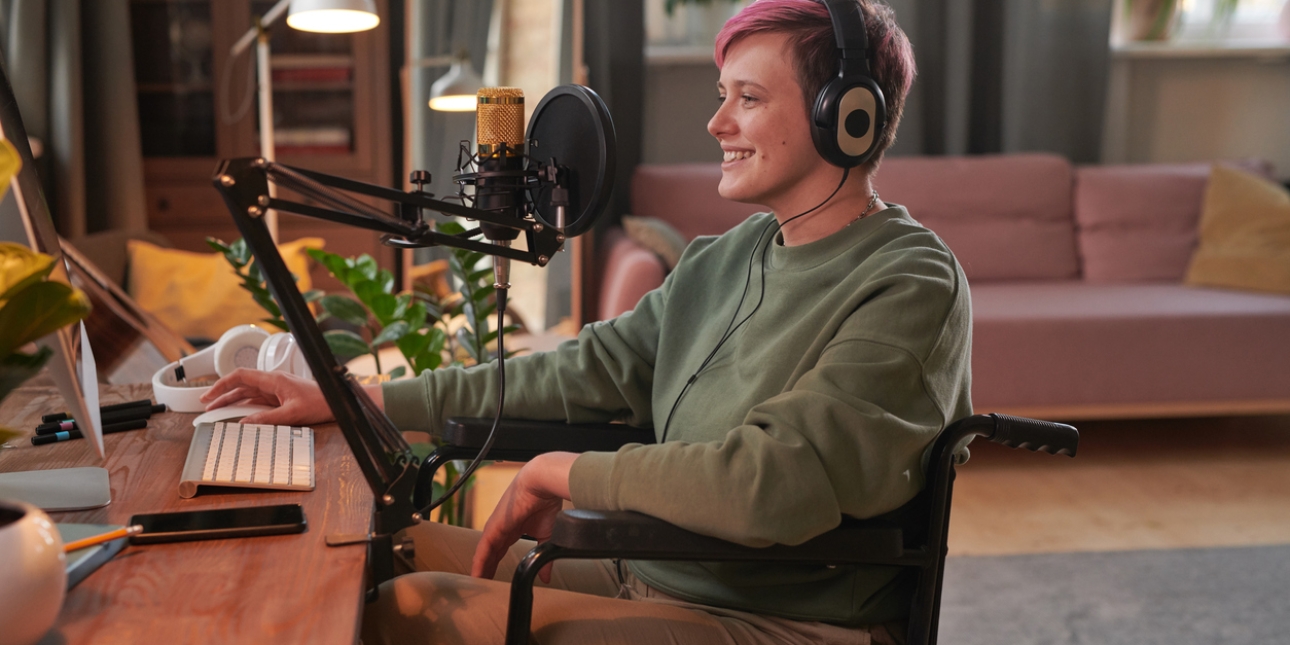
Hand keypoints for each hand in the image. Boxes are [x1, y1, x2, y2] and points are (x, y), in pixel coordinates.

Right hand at [199, 368, 335, 425]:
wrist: (338, 401)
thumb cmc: (321, 402)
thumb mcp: (292, 414)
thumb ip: (267, 419)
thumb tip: (244, 423)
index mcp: (274, 380)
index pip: (241, 376)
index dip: (222, 384)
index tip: (209, 394)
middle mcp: (273, 382)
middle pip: (241, 385)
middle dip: (222, 393)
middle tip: (206, 404)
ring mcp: (276, 390)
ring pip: (247, 393)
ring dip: (231, 401)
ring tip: (216, 410)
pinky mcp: (280, 398)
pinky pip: (257, 401)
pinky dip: (244, 407)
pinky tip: (236, 414)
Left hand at [471, 452, 576, 582]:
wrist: (541, 484)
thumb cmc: (546, 502)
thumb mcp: (547, 536)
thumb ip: (544, 555)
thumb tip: (546, 576)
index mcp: (514, 528)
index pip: (500, 551)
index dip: (496, 565)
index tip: (493, 580)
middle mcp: (501, 528)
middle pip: (490, 555)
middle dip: (486, 571)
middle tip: (482, 588)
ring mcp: (495, 528)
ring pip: (484, 554)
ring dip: (480, 570)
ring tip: (477, 586)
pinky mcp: (493, 528)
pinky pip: (483, 550)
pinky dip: (479, 564)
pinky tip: (476, 576)